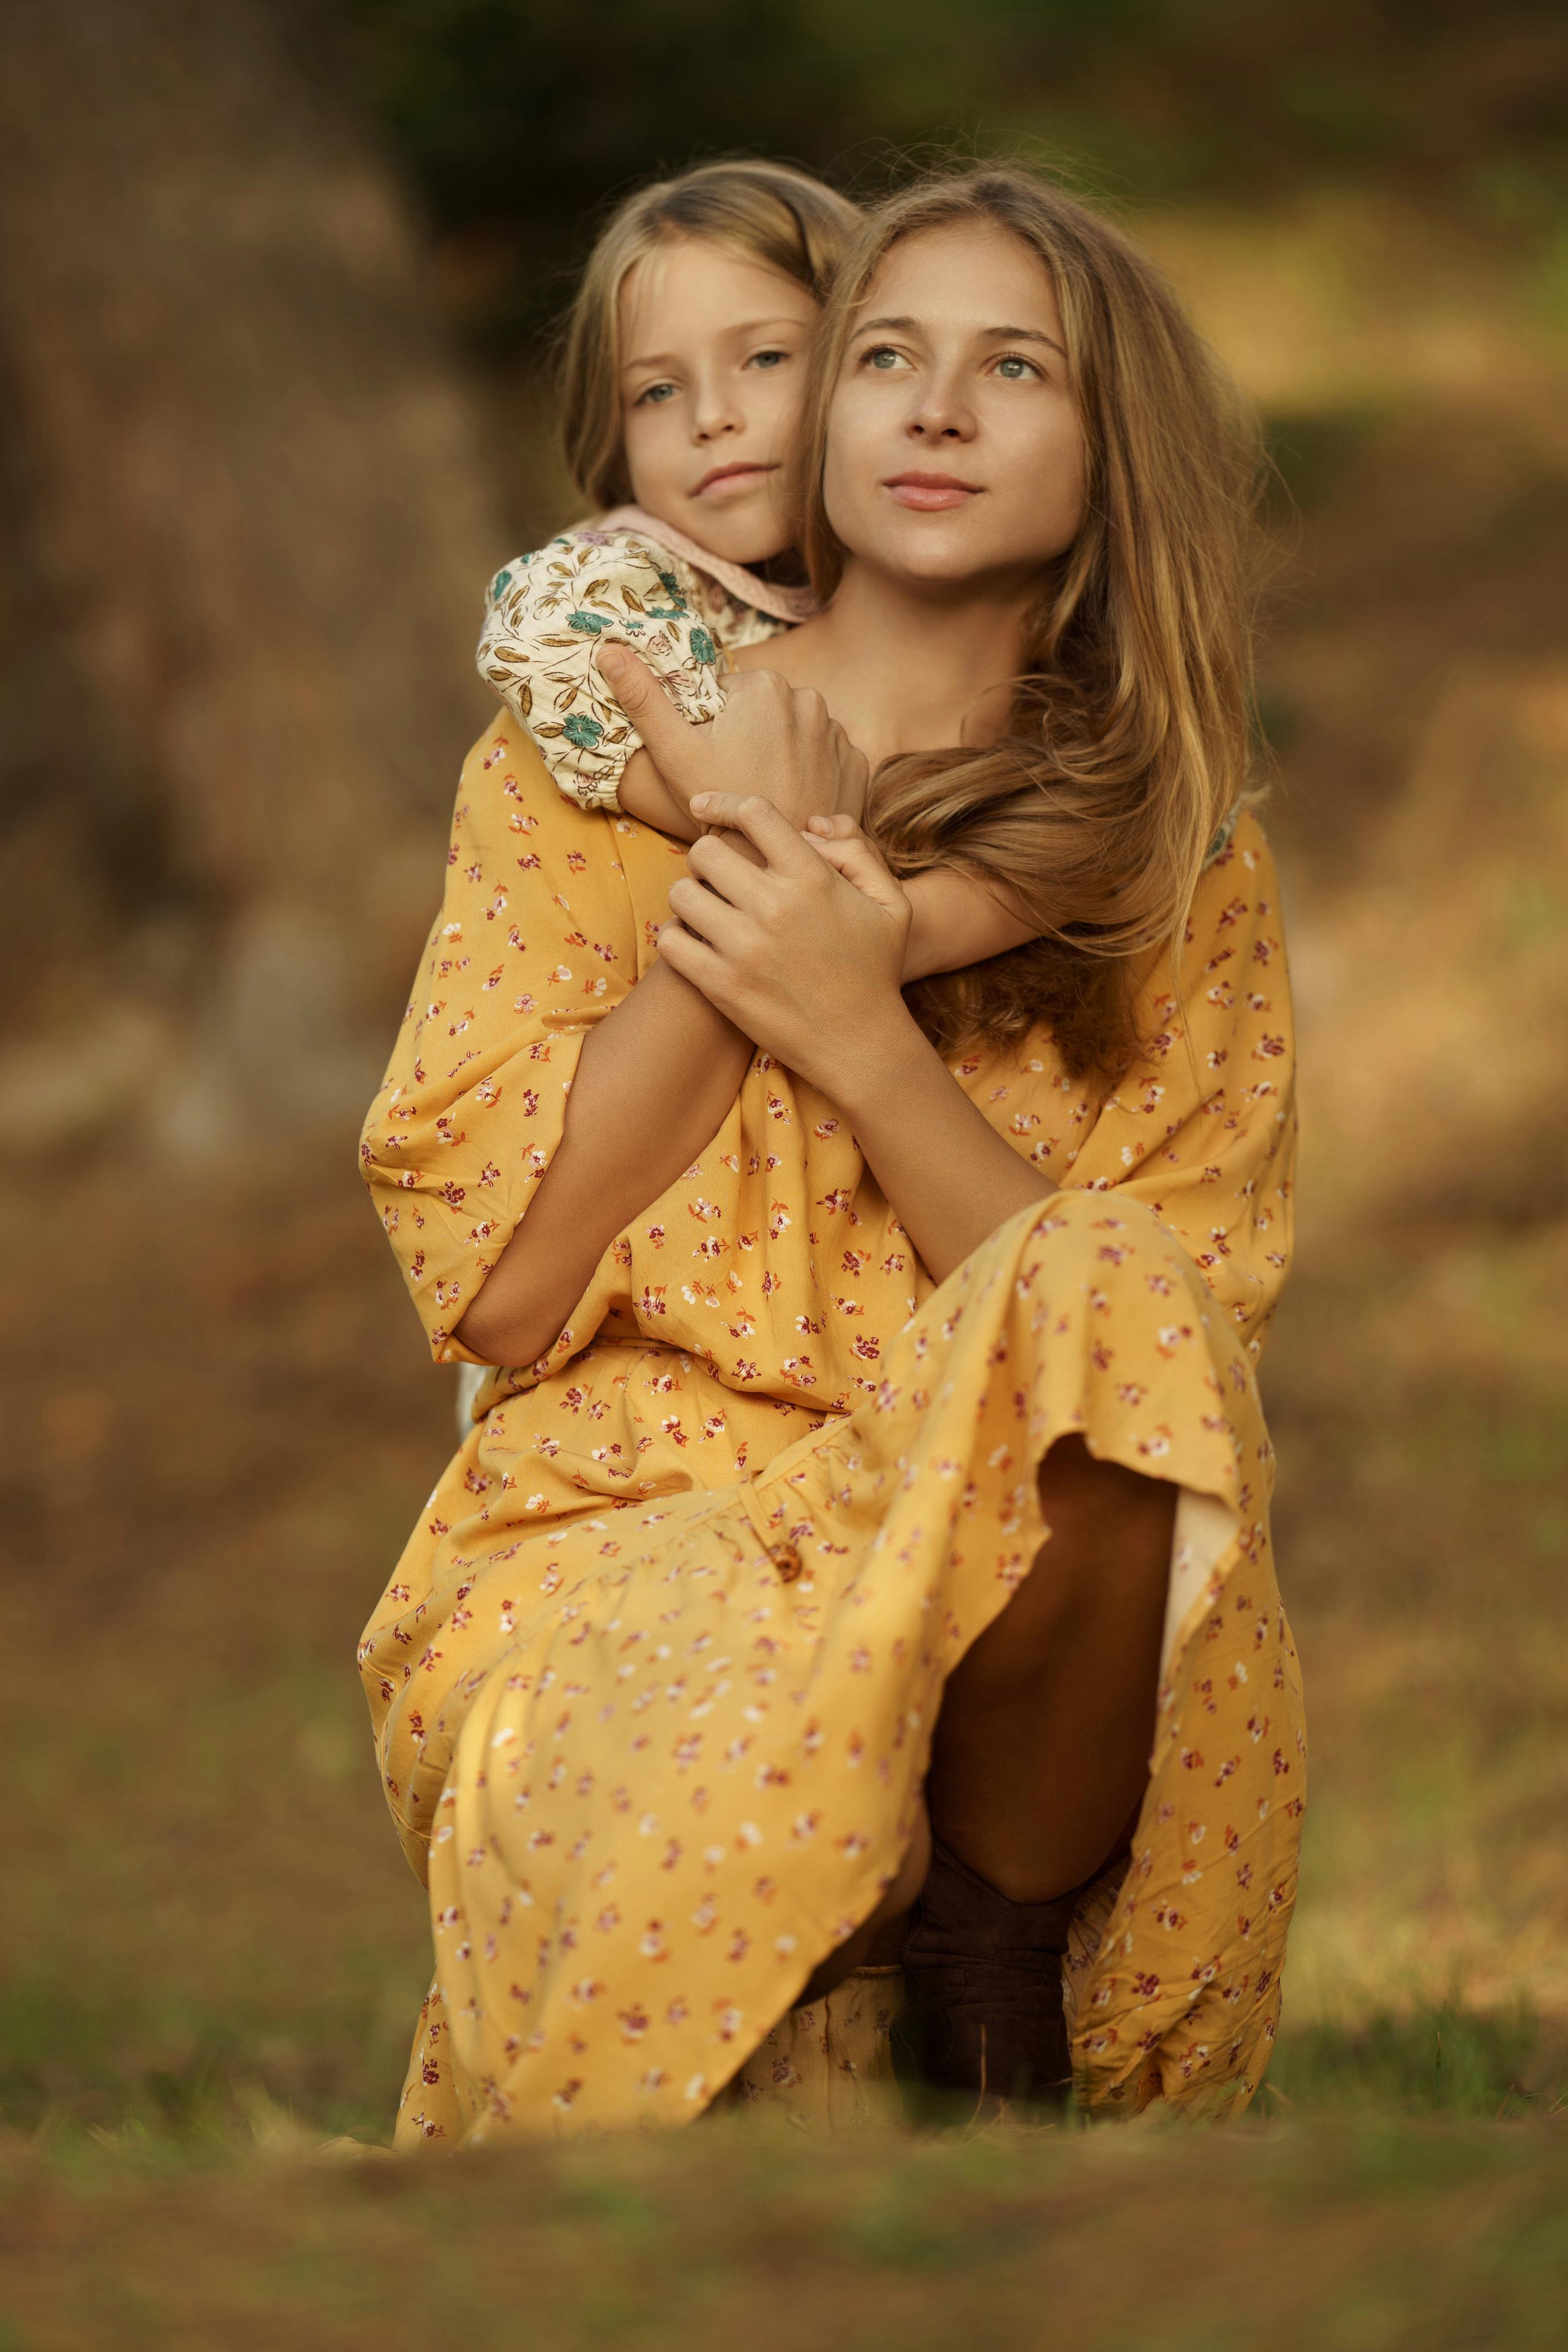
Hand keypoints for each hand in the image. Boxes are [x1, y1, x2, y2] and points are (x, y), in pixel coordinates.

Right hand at [598, 646, 867, 832]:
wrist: (771, 867)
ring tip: (765, 793)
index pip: (729, 695)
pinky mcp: (858, 766)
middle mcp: (810, 700)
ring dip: (781, 757)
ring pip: (797, 737)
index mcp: (766, 686)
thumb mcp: (673, 751)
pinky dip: (813, 776)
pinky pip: (828, 761)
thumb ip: (643, 696)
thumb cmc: (718, 810)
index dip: (714, 729)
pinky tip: (794, 799)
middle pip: (766, 714)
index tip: (713, 762)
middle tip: (735, 782)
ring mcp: (839, 733)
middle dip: (749, 739)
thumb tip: (607, 648)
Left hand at [660, 792, 914, 1100]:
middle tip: (721, 878)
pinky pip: (671, 941)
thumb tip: (811, 823)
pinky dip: (676, 938)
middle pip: (705, 850)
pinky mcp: (722, 986)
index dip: (723, 802)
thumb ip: (857, 850)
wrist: (860, 1044)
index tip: (704, 806)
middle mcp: (775, 906)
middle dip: (709, 858)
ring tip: (709, 912)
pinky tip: (696, 944)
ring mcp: (744, 948)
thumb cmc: (875, 969)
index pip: (753, 813)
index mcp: (813, 878)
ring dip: (691, 898)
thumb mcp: (891, 902)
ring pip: (682, 893)